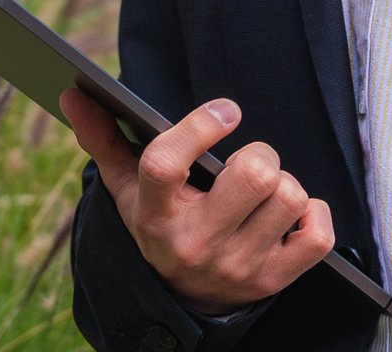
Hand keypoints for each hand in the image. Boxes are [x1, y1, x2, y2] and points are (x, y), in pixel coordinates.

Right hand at [61, 87, 336, 315]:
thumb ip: (105, 139)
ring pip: (290, 195)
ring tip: (261, 195)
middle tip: (245, 164)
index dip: (199, 126)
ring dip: (285, 185)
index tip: (225, 111)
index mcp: (155, 217)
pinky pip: (318, 234)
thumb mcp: (129, 189)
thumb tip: (74, 92)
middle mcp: (196, 245)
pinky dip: (314, 214)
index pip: (166, 164)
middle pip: (253, 173)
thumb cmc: (162, 224)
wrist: (184, 299)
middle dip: (259, 155)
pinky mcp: (274, 280)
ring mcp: (237, 266)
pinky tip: (290, 215)